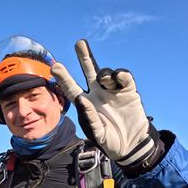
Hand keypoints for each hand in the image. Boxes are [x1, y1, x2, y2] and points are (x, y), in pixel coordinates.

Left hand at [51, 39, 160, 169]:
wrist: (132, 144)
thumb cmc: (110, 142)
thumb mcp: (98, 134)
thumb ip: (89, 118)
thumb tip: (82, 100)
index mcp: (86, 104)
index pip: (71, 88)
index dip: (63, 78)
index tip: (55, 67)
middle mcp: (97, 93)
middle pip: (89, 71)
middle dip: (84, 57)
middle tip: (79, 43)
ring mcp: (112, 91)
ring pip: (105, 73)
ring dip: (104, 74)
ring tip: (105, 80)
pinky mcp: (128, 91)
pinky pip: (123, 77)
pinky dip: (121, 75)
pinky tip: (119, 79)